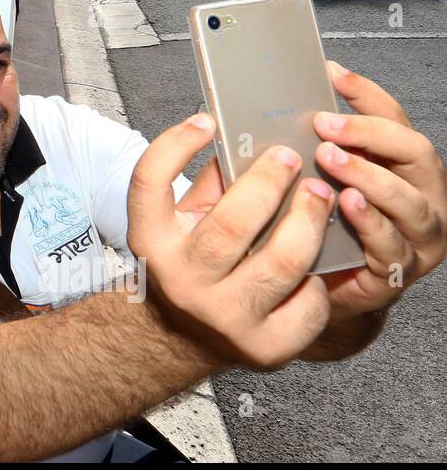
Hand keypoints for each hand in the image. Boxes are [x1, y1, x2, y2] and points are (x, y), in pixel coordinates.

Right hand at [128, 113, 333, 369]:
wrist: (180, 335)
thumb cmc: (188, 259)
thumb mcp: (182, 218)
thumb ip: (210, 181)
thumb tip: (250, 133)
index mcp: (152, 241)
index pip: (149, 184)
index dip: (175, 145)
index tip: (206, 120)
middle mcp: (181, 280)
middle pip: (232, 225)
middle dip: (270, 183)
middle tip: (291, 157)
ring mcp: (223, 318)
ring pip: (283, 263)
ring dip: (310, 221)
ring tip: (321, 195)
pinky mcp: (264, 349)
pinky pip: (308, 305)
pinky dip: (318, 278)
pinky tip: (315, 262)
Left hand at [311, 61, 446, 319]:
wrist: (321, 286)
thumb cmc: (320, 224)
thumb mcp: (318, 177)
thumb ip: (310, 145)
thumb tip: (272, 103)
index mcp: (404, 163)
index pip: (394, 117)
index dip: (366, 93)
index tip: (330, 73)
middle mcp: (424, 193)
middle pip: (414, 151)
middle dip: (369, 133)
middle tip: (322, 125)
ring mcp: (419, 233)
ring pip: (408, 199)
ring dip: (368, 176)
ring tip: (331, 160)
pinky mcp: (400, 268)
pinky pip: (391, 243)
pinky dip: (369, 222)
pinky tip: (347, 204)